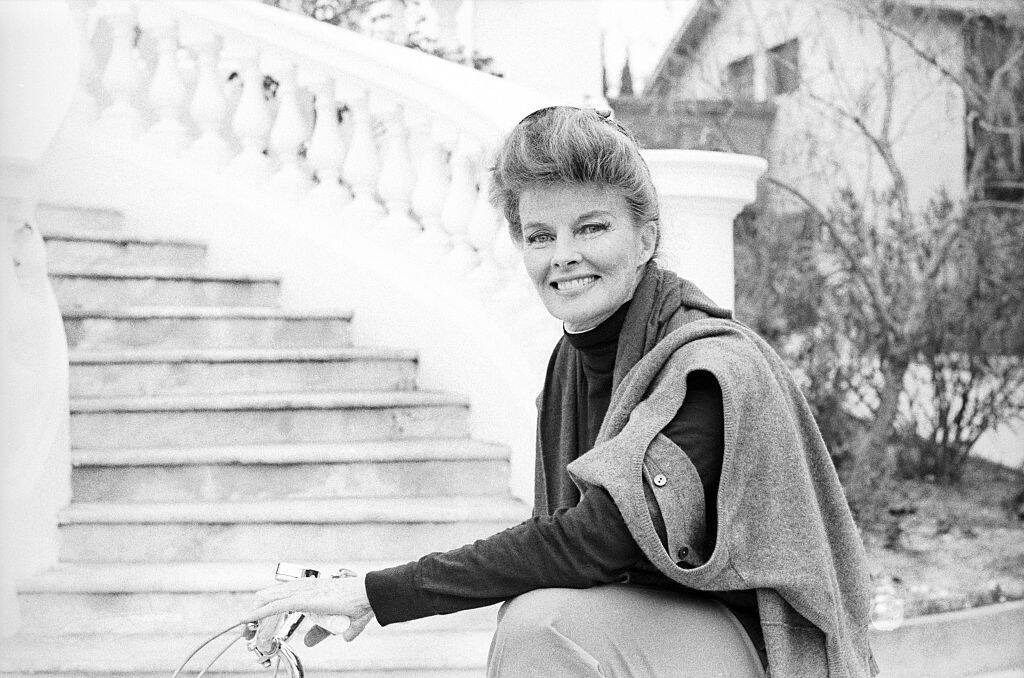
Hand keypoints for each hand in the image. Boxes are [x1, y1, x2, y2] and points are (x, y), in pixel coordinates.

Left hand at [244, 574, 375, 641]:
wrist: (370, 595)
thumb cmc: (358, 605)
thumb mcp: (334, 623)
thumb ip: (319, 632)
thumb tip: (307, 643)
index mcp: (310, 591)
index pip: (281, 597)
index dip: (266, 610)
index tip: (255, 624)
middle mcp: (304, 588)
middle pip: (271, 598)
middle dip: (256, 615)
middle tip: (247, 630)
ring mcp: (304, 592)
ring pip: (271, 601)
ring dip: (257, 615)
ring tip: (244, 625)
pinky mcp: (305, 599)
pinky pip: (277, 605)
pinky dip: (261, 612)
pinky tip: (249, 616)